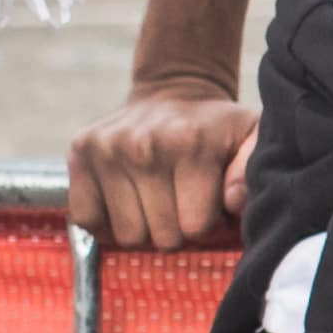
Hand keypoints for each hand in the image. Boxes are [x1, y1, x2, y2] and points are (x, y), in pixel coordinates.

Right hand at [67, 69, 254, 248]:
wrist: (174, 94)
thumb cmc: (218, 131)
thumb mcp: (252, 140)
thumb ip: (252, 171)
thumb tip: (233, 200)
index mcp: (189, 143)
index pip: (194, 228)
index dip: (206, 224)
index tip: (206, 200)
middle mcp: (142, 144)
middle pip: (160, 237)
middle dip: (176, 229)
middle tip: (180, 201)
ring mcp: (106, 148)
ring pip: (126, 236)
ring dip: (144, 227)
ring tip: (156, 199)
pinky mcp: (79, 153)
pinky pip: (86, 220)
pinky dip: (106, 222)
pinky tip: (126, 200)